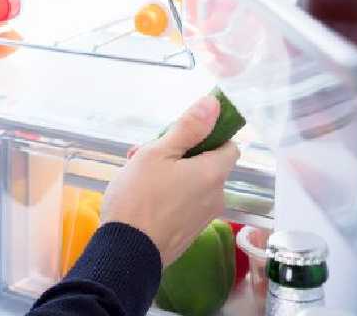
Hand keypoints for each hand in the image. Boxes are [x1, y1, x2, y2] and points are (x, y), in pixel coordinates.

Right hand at [100, 94, 240, 264]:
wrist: (127, 252)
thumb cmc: (139, 197)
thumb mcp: (157, 152)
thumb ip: (188, 127)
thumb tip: (214, 104)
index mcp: (213, 173)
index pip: (230, 146)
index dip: (210, 136)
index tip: (183, 135)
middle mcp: (217, 196)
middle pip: (207, 165)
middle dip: (180, 155)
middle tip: (146, 153)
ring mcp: (203, 218)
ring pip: (194, 185)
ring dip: (171, 174)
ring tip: (136, 174)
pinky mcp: (189, 233)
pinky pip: (186, 204)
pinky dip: (170, 195)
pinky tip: (142, 196)